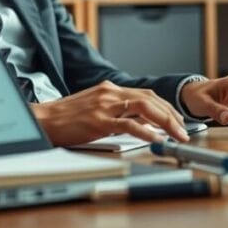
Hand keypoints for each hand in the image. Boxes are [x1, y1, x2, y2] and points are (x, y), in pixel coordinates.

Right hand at [30, 81, 188, 146]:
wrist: (43, 119)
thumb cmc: (67, 118)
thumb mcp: (96, 109)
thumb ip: (118, 113)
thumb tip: (143, 124)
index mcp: (110, 89)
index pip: (146, 95)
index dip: (166, 108)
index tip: (178, 120)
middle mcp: (110, 93)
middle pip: (150, 99)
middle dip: (172, 115)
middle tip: (184, 130)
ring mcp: (105, 105)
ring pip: (145, 108)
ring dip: (166, 122)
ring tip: (177, 136)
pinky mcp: (99, 120)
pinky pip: (128, 125)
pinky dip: (146, 132)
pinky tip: (156, 139)